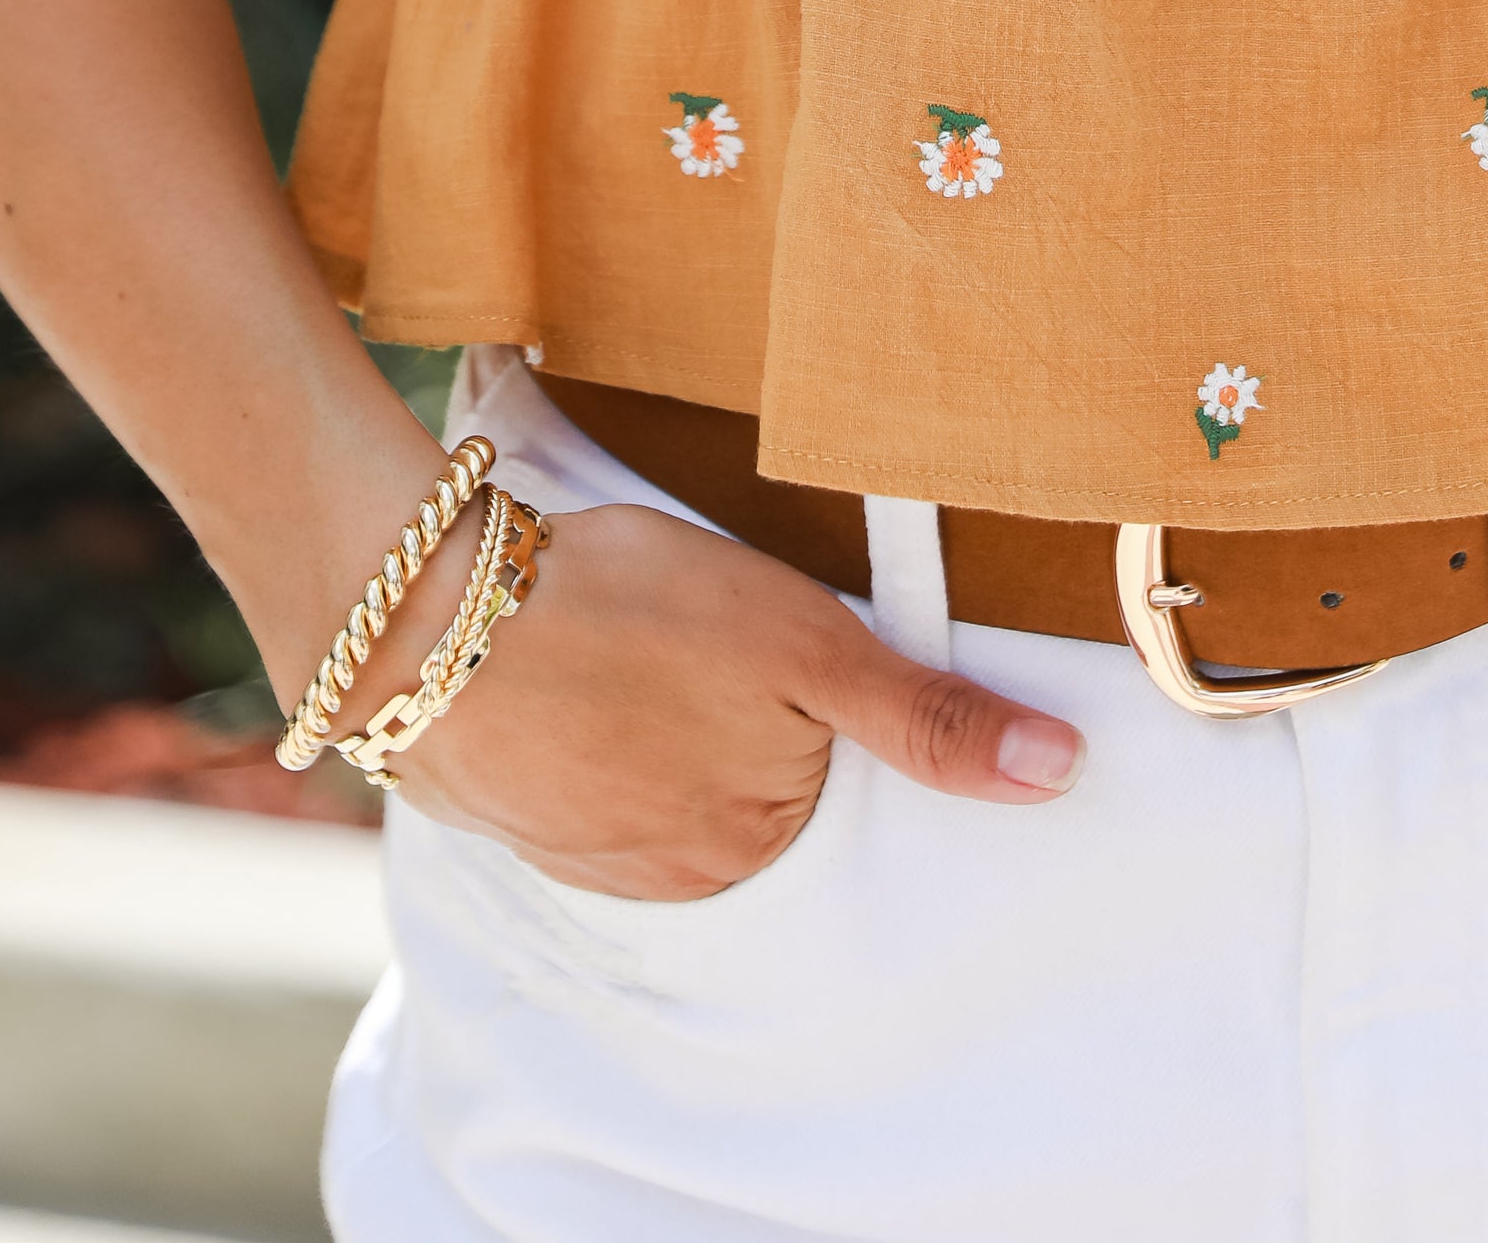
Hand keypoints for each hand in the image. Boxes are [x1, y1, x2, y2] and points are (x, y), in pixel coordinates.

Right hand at [359, 497, 1082, 897]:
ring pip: (663, 779)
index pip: (826, 784)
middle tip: (706, 632)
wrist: (431, 618)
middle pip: (745, 789)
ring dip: (662, 721)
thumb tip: (1056, 773)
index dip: (819, 709)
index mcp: (752, 843)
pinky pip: (586, 773)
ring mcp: (584, 848)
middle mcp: (672, 874)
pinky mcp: (514, 804)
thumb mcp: (805, 643)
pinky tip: (584, 663)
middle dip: (740, 720)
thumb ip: (925, 716)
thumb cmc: (631, 614)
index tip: (788, 656)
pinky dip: (594, 723)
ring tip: (645, 640)